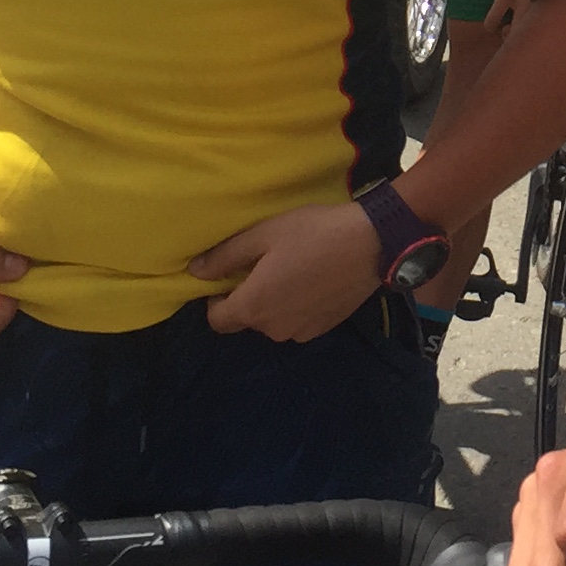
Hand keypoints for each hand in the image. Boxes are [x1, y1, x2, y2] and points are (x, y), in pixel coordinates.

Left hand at [193, 201, 379, 340]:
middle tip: (267, 265)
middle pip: (248, 320)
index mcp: (254, 307)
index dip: (216, 300)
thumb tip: (195, 272)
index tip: (230, 277)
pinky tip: (313, 281)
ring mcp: (301, 332)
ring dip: (275, 303)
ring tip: (293, 271)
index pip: (217, 320)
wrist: (371, 244)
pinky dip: (297, 307)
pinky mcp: (324, 328)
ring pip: (274, 321)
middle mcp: (274, 329)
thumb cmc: (312, 234)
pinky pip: (297, 322)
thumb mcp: (263, 235)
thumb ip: (224, 257)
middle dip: (249, 297)